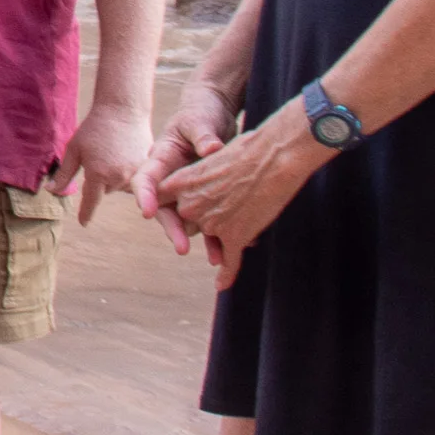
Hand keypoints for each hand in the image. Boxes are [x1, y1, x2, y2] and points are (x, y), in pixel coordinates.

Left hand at [51, 102, 148, 225]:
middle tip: (99, 156)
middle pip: (104, 191)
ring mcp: (136, 174)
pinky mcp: (148, 168)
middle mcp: (118, 178)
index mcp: (98, 174)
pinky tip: (123, 155)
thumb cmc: (94, 129)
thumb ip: (64, 174)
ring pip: (119, 186)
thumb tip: (51, 192)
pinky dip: (126, 172)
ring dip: (113, 177)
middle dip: (99, 180)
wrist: (123, 111)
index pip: (91, 202)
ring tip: (112, 153)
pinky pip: (133, 179)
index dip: (86, 213)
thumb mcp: (73, 150)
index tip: (83, 223)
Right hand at [134, 81, 236, 251]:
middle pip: (166, 208)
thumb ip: (203, 135)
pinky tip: (235, 245)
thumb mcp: (198, 121)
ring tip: (215, 257)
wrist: (217, 112)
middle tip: (182, 248)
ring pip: (189, 218)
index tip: (148, 212)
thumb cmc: (201, 112)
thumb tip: (211, 149)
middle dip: (174, 229)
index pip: (146, 180)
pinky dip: (223, 230)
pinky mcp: (208, 193)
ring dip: (202, 238)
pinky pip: (212, 215)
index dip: (145, 197)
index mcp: (160, 159)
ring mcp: (189, 188)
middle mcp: (171, 179)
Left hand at [163, 107, 325, 288]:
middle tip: (230, 203)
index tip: (168, 213)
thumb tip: (196, 191)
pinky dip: (226, 274)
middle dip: (205, 218)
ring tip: (243, 221)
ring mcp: (211, 223)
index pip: (159, 201)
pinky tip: (221, 284)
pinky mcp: (234, 236)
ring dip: (226, 236)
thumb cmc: (247, 150)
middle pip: (188, 223)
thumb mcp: (210, 157)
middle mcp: (189, 205)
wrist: (274, 156)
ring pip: (213, 238)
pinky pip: (227, 261)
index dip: (164, 207)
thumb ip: (198, 178)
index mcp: (179, 183)